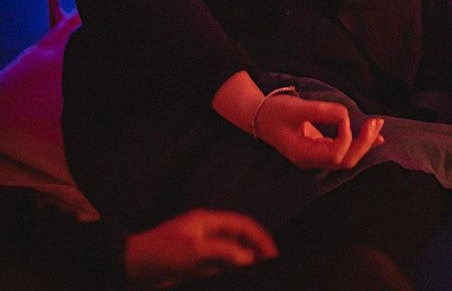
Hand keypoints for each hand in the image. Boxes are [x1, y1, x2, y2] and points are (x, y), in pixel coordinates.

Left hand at [124, 208, 277, 287]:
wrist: (132, 266)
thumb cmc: (161, 252)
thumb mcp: (193, 251)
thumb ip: (223, 251)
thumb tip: (248, 257)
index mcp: (208, 221)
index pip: (243, 225)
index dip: (260, 237)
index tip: (273, 254)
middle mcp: (208, 232)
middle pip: (239, 238)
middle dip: (256, 250)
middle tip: (270, 266)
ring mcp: (201, 249)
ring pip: (231, 254)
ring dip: (245, 262)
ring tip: (258, 273)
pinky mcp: (194, 265)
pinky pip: (219, 266)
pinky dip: (230, 271)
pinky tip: (236, 278)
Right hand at [254, 93, 384, 170]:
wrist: (258, 115)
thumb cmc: (274, 111)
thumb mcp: (296, 108)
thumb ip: (320, 111)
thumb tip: (345, 114)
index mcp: (304, 155)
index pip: (335, 154)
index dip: (346, 135)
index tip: (343, 115)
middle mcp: (312, 160)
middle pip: (345, 161)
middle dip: (363, 143)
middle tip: (375, 123)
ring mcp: (315, 156)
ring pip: (347, 157)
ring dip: (365, 142)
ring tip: (378, 124)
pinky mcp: (319, 147)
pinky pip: (343, 149)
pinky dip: (358, 141)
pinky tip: (373, 135)